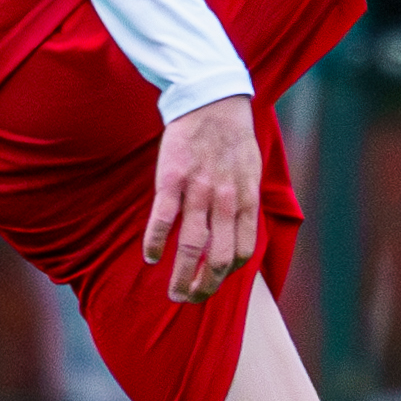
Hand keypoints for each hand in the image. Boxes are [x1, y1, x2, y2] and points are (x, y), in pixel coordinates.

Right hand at [143, 97, 260, 304]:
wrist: (213, 100)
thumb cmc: (232, 139)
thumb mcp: (251, 172)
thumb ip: (244, 203)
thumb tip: (239, 234)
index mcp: (245, 200)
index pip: (242, 251)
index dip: (228, 275)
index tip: (213, 284)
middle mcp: (225, 200)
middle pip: (218, 258)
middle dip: (205, 286)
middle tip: (189, 300)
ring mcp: (199, 190)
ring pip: (192, 245)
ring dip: (182, 275)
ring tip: (172, 293)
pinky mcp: (173, 177)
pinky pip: (163, 218)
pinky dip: (155, 242)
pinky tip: (150, 257)